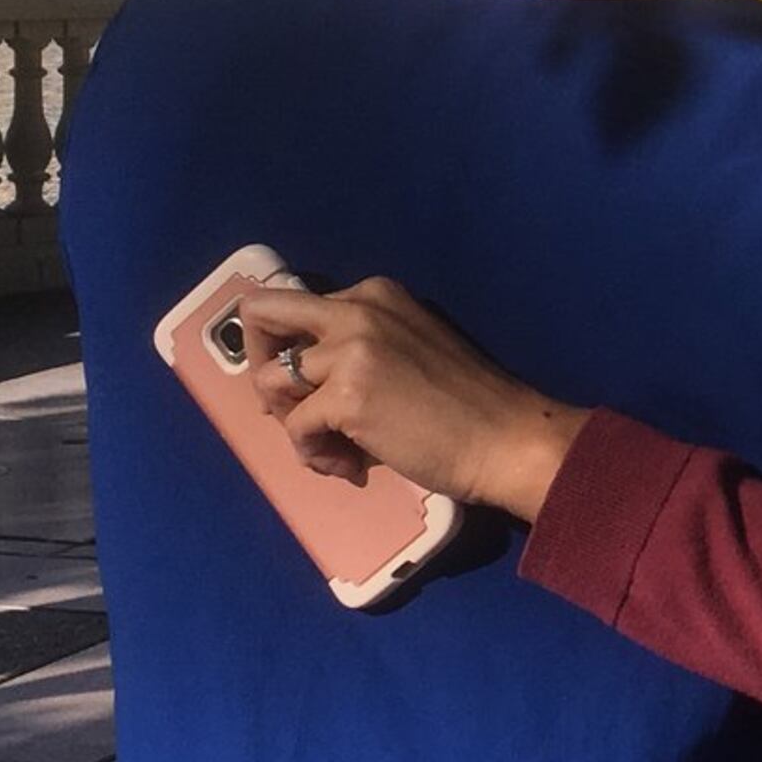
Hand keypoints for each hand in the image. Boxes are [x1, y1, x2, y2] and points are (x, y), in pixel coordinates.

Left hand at [232, 275, 586, 519]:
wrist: (504, 439)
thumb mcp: (407, 350)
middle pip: (261, 313)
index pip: (295, 306)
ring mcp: (350, 349)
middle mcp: (356, 309)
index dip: (286, 351)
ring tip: (333, 451)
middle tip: (286, 407)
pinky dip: (312, 454)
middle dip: (256, 364)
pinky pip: (294, 428)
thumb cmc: (464, 405)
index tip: (305, 389)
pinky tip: (349, 467)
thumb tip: (297, 385)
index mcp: (373, 294)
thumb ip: (355, 350)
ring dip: (292, 425)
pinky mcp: (346, 396)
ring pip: (269, 383)